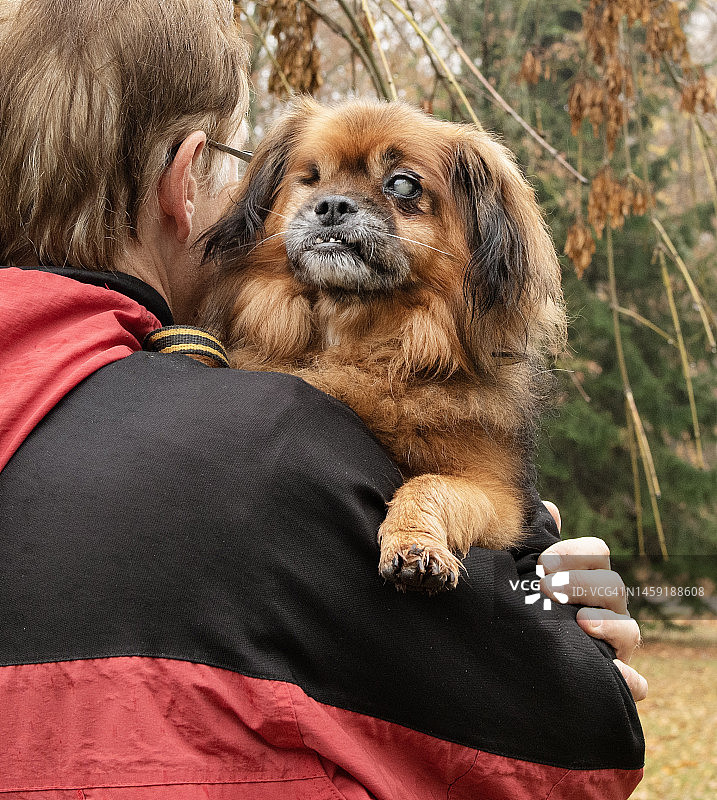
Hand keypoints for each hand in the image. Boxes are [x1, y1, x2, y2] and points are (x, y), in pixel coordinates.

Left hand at [537, 502, 647, 701]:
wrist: (519, 662)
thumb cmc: (525, 607)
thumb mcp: (524, 575)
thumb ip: (536, 544)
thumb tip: (549, 508)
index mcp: (587, 577)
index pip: (596, 552)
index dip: (573, 553)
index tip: (543, 562)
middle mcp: (607, 608)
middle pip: (613, 586)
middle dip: (582, 584)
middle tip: (548, 589)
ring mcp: (615, 644)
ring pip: (630, 630)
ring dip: (608, 624)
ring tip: (580, 621)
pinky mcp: (615, 680)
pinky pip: (636, 683)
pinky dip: (629, 679)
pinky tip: (613, 672)